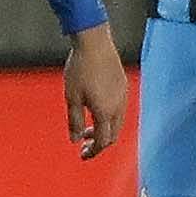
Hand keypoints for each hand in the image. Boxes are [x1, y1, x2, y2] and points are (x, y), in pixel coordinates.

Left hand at [60, 25, 124, 159]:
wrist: (94, 42)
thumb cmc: (80, 69)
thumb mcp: (72, 98)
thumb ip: (75, 121)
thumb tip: (76, 139)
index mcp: (105, 112)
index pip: (103, 142)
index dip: (93, 152)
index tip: (82, 155)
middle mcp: (118, 107)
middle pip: (113, 135)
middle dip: (100, 143)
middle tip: (85, 144)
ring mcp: (123, 95)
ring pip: (118, 122)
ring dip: (105, 129)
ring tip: (89, 126)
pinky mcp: (123, 85)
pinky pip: (120, 109)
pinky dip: (110, 117)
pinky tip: (97, 109)